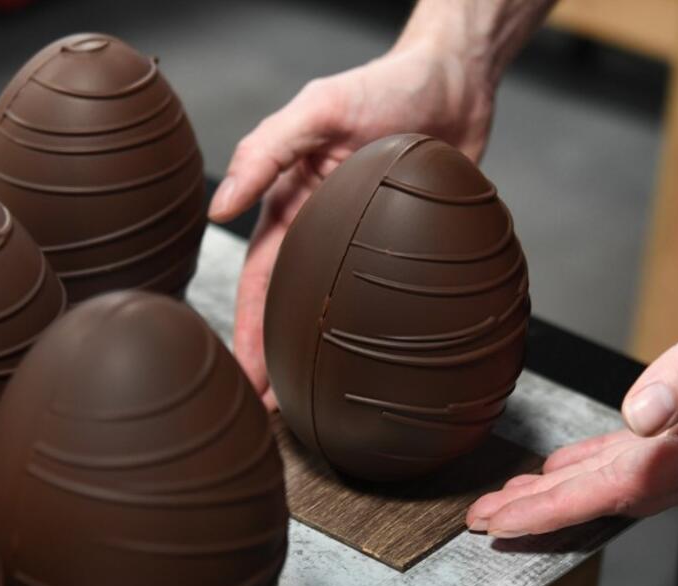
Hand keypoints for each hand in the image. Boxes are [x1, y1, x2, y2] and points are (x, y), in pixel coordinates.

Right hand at [211, 45, 495, 407]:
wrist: (457, 82)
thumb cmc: (384, 86)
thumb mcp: (318, 110)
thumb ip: (267, 152)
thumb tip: (220, 209)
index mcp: (293, 207)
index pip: (261, 282)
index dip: (251, 333)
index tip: (246, 379)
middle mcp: (326, 232)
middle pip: (295, 310)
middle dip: (281, 360)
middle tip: (276, 411)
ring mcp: (368, 245)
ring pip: (340, 313)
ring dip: (327, 357)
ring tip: (323, 402)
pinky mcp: (410, 250)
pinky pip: (390, 301)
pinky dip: (380, 335)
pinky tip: (381, 366)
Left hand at [466, 224, 677, 536]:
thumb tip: (638, 414)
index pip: (621, 487)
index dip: (556, 506)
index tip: (503, 520)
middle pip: (616, 495)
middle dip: (548, 510)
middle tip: (486, 519)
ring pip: (629, 481)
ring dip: (570, 492)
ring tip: (515, 499)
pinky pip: (650, 458)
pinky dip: (605, 465)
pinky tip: (576, 464)